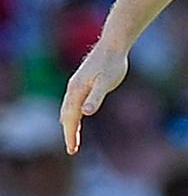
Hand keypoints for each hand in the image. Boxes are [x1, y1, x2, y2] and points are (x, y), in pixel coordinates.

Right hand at [60, 40, 128, 154]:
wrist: (113, 46)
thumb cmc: (112, 64)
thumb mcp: (106, 82)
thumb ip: (96, 97)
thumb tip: (85, 113)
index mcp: (76, 91)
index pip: (71, 118)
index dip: (70, 135)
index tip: (72, 149)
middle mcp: (73, 89)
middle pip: (67, 115)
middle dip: (69, 132)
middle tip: (72, 149)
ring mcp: (76, 85)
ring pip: (68, 109)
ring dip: (69, 124)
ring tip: (72, 138)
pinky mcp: (82, 82)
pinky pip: (73, 103)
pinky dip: (72, 114)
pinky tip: (77, 117)